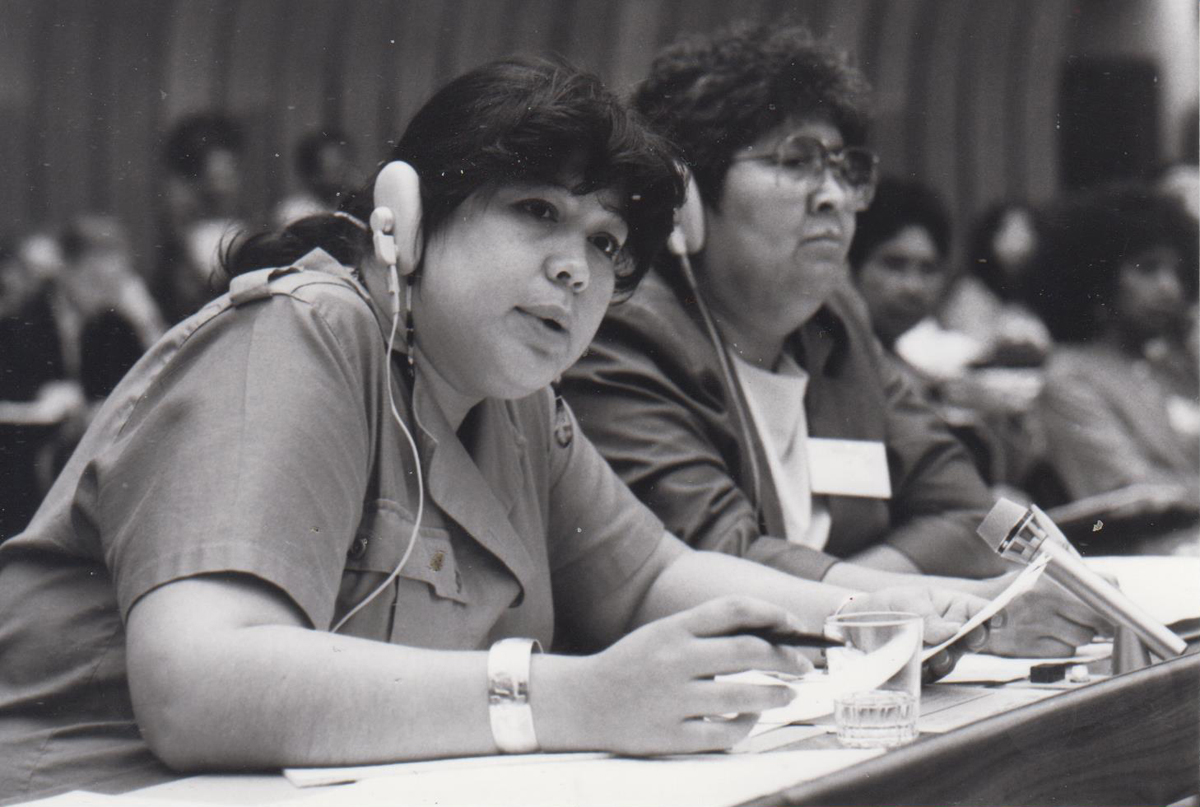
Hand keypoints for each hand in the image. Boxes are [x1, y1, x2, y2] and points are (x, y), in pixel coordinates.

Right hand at [572, 596, 811, 755]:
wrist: (582, 703)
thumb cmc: (632, 664)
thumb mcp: (662, 634)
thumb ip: (705, 631)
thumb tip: (768, 635)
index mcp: (673, 629)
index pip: (733, 609)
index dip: (771, 613)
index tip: (793, 626)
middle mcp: (674, 661)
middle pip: (749, 651)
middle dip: (787, 659)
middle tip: (804, 666)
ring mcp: (673, 701)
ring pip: (744, 697)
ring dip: (777, 695)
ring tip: (788, 694)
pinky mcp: (672, 737)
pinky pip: (724, 734)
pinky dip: (746, 726)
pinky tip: (751, 719)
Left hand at [848, 587, 990, 682]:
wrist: (858, 625)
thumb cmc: (887, 606)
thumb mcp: (905, 602)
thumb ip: (928, 616)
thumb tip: (952, 631)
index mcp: (951, 606)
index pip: (978, 610)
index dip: (992, 614)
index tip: (996, 619)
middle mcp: (951, 630)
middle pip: (975, 636)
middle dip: (975, 637)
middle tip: (970, 636)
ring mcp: (941, 651)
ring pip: (955, 657)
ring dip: (949, 656)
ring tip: (938, 654)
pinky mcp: (926, 669)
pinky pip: (934, 674)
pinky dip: (929, 670)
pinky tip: (921, 666)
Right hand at [971, 572, 1108, 657]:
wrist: (975, 611)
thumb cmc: (1013, 592)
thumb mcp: (1037, 573)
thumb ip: (1070, 577)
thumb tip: (1111, 587)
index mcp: (1047, 579)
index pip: (1099, 587)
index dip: (1112, 600)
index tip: (1113, 605)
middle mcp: (1042, 600)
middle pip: (1097, 617)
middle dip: (1103, 622)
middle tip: (1099, 622)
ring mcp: (1035, 625)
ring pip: (1084, 637)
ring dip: (1081, 634)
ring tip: (1065, 625)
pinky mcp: (1029, 646)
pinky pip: (1066, 651)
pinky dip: (1064, 646)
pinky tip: (1051, 636)